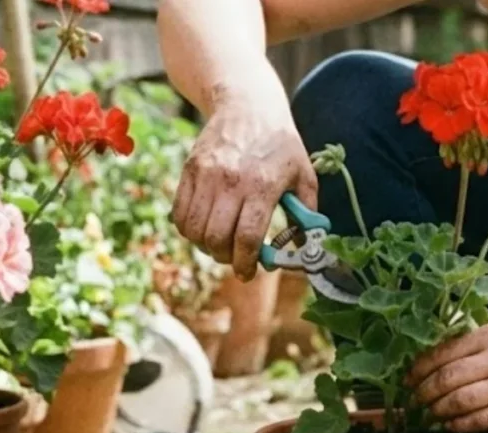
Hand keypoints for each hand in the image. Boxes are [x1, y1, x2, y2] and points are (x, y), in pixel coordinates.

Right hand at [170, 83, 316, 281]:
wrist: (247, 105)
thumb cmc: (280, 144)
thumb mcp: (304, 174)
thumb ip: (307, 212)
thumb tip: (304, 247)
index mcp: (263, 185)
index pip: (247, 236)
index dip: (247, 262)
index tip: (249, 272)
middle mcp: (231, 181)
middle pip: (217, 238)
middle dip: (226, 258)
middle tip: (235, 259)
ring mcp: (206, 175)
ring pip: (195, 229)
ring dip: (206, 247)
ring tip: (220, 245)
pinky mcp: (189, 170)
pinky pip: (180, 214)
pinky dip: (189, 230)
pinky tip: (203, 229)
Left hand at [406, 322, 487, 431]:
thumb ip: (481, 345)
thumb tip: (440, 360)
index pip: (442, 353)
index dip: (418, 369)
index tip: (407, 379)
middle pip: (444, 379)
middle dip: (422, 394)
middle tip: (412, 402)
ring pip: (458, 402)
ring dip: (437, 412)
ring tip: (429, 415)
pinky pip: (480, 420)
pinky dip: (459, 425)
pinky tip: (451, 425)